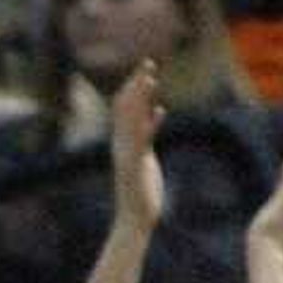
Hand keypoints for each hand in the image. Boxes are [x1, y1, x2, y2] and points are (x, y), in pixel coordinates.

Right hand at [105, 63, 166, 233]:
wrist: (134, 219)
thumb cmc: (141, 193)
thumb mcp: (142, 161)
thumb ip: (144, 141)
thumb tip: (150, 123)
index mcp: (121, 144)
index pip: (121, 108)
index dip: (131, 88)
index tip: (143, 70)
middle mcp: (121, 145)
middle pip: (126, 107)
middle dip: (137, 84)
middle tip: (148, 63)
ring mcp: (128, 155)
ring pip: (132, 119)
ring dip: (142, 97)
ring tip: (152, 78)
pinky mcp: (137, 166)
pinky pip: (143, 142)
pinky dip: (151, 125)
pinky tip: (161, 112)